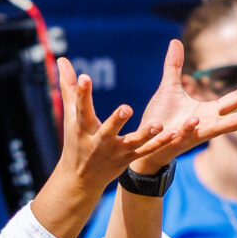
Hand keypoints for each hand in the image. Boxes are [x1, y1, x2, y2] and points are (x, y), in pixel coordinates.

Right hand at [48, 56, 171, 199]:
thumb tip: (62, 59)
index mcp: (82, 128)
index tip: (84, 77)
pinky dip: (160, 143)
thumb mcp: (70, 116)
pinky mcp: (129, 158)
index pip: (81, 109)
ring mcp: (116, 152)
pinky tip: (174, 133)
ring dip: (146, 135)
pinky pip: (147, 151)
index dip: (81, 93)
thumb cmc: (76, 140)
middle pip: (108, 131)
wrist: (82, 178)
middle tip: (127, 108)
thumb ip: (69, 87)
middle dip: (116, 121)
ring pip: (133, 143)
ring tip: (158, 124)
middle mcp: (99, 142)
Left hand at [124, 39, 236, 176]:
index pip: (236, 100)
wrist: (144, 142)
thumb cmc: (159, 118)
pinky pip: (186, 133)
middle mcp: (208, 124)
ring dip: (236, 123)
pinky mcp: (179, 140)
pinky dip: (189, 127)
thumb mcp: (168, 87)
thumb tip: (176, 41)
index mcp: (209, 112)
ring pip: (219, 129)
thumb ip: (174, 66)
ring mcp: (196, 133)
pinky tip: (194, 119)